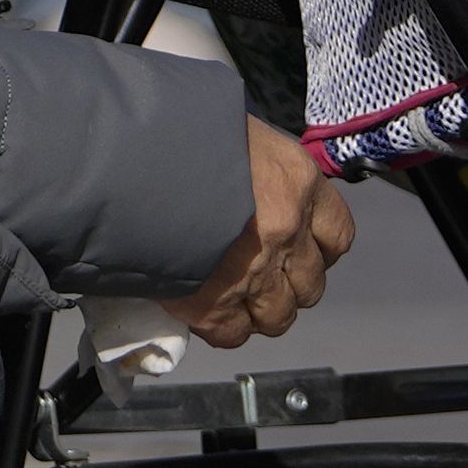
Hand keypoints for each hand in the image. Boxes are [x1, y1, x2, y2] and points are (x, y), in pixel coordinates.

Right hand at [165, 119, 356, 348]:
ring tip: (233, 297)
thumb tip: (250, 188)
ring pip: (278, 316)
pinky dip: (223, 328)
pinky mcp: (213, 305)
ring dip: (260, 312)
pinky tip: (207, 310)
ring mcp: (253, 272)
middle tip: (260, 275)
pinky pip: (233, 334)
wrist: (130, 160)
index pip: (337, 235)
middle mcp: (287, 230)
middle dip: (288, 285)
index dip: (320, 250)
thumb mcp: (235, 135)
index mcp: (297, 183)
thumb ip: (256, 170)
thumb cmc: (177, 132)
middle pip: (311, 284)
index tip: (303, 251)